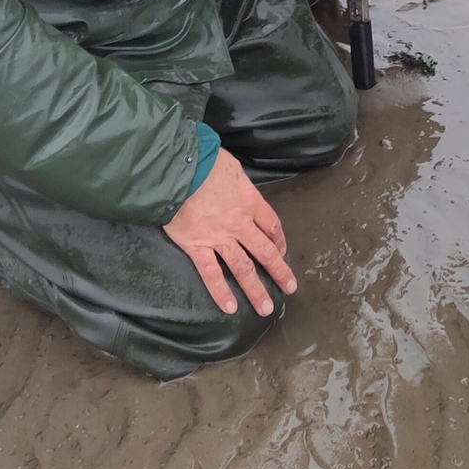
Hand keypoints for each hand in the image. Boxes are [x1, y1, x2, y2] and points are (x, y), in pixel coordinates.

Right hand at [163, 148, 295, 316]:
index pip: (271, 226)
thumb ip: (239, 182)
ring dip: (256, 289)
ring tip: (266, 308)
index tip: (282, 251)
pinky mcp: (196, 246)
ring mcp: (218, 238)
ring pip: (242, 268)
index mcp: (250, 202)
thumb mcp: (232, 166)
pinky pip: (211, 273)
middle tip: (290, 287)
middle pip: (264, 252)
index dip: (279, 241)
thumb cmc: (204, 161)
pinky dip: (220, 292)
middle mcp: (239, 224)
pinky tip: (229, 307)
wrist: (178, 169)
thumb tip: (237, 185)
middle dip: (279, 271)